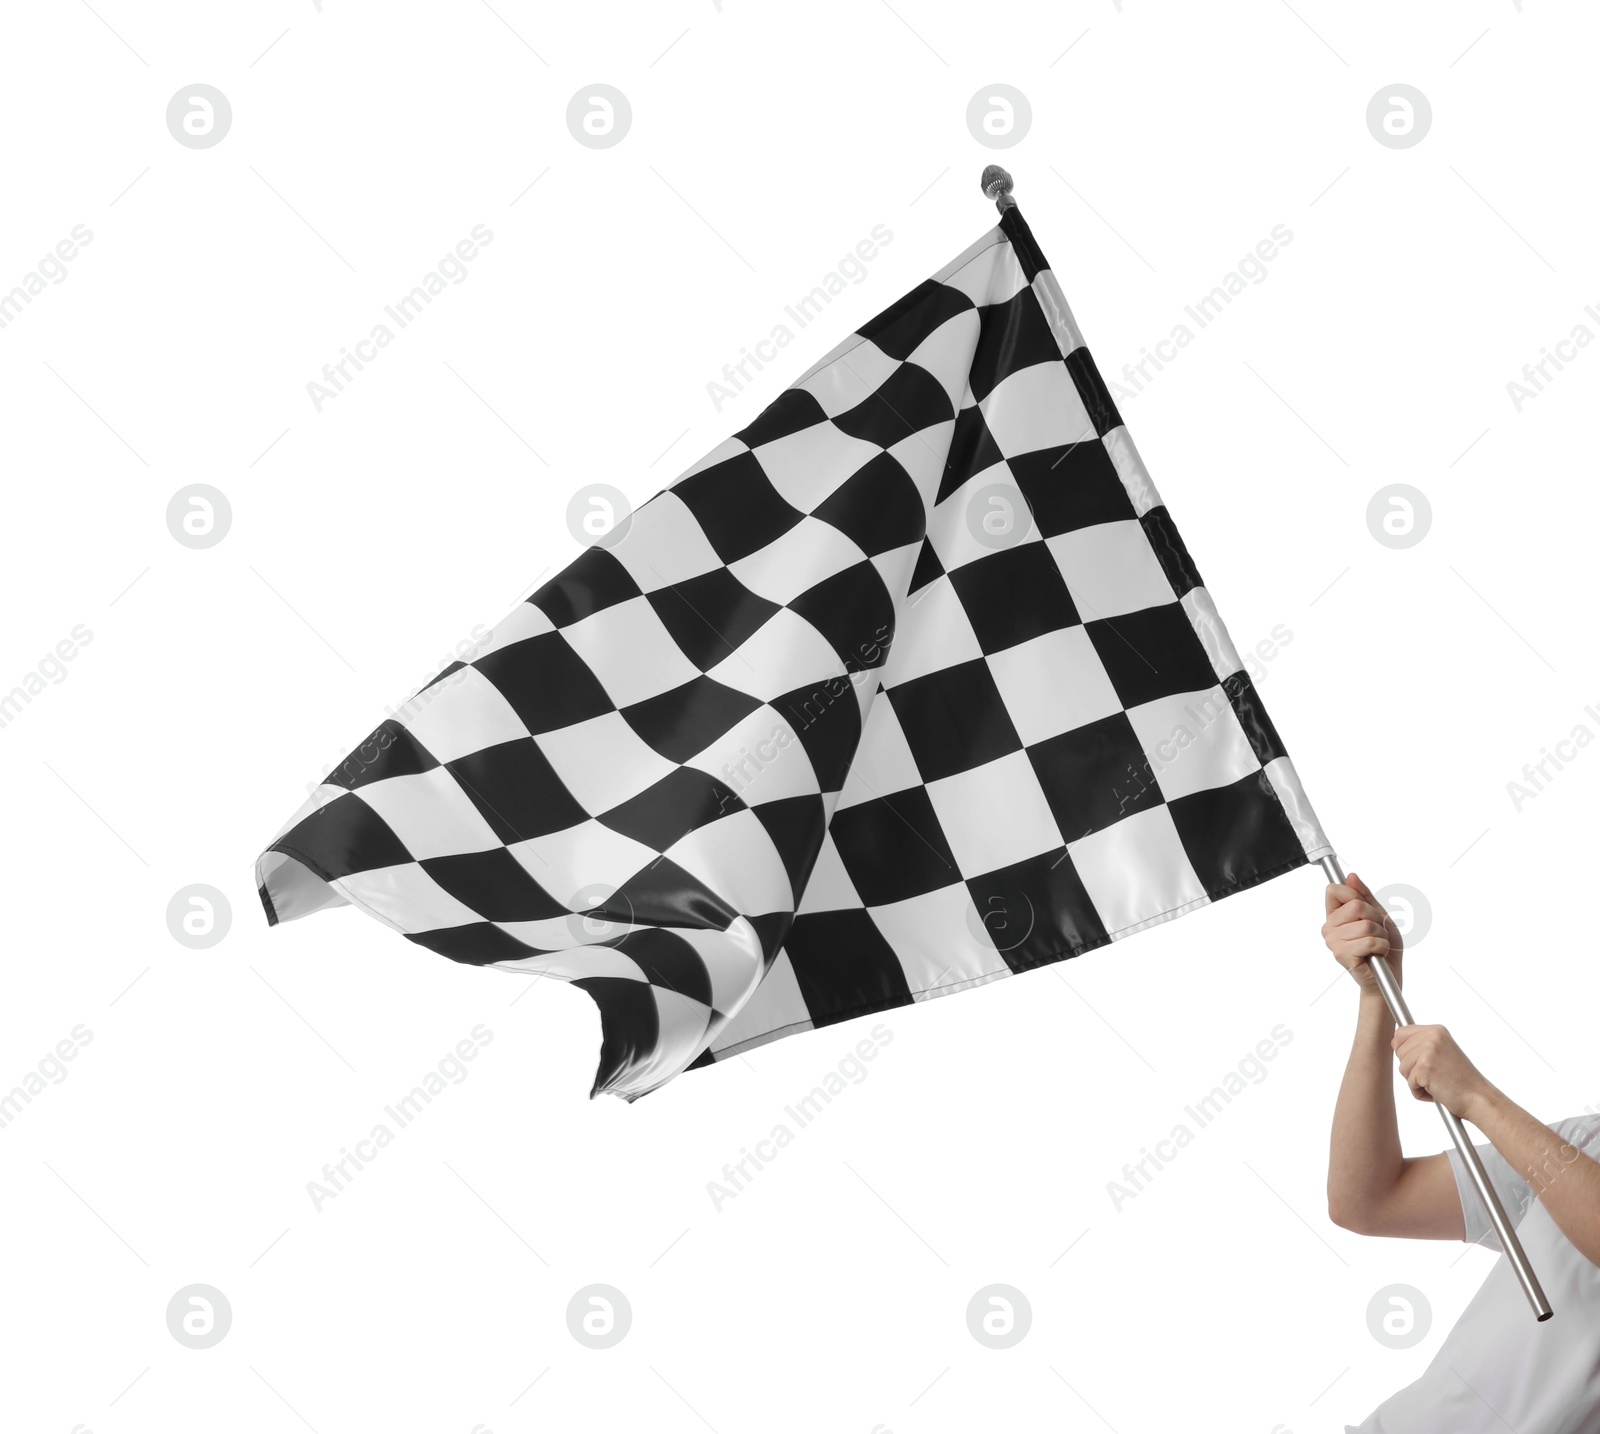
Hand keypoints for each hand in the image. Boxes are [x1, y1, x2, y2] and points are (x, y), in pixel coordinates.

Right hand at [1322, 872, 1403, 996]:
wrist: (1389, 975)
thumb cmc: (1383, 946)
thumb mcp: (1378, 915)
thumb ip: (1364, 895)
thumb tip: (1350, 876)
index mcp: (1334, 916)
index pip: (1334, 889)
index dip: (1354, 894)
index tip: (1364, 909)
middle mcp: (1329, 928)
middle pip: (1356, 905)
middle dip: (1376, 918)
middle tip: (1377, 932)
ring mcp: (1333, 942)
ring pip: (1366, 925)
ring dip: (1381, 936)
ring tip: (1377, 946)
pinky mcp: (1342, 956)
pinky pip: (1369, 941)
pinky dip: (1381, 947)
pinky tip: (1376, 954)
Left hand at [1392, 1024, 1492, 1119]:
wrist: (1478, 1098)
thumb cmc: (1461, 1079)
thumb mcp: (1441, 1052)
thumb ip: (1419, 1044)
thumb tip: (1393, 1042)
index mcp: (1436, 1030)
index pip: (1401, 1033)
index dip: (1404, 1050)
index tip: (1420, 1061)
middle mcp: (1432, 1037)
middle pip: (1399, 1051)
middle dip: (1412, 1068)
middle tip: (1435, 1074)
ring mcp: (1427, 1051)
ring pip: (1402, 1068)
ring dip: (1416, 1081)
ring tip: (1437, 1082)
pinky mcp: (1424, 1068)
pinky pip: (1409, 1083)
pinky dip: (1420, 1092)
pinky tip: (1438, 1091)